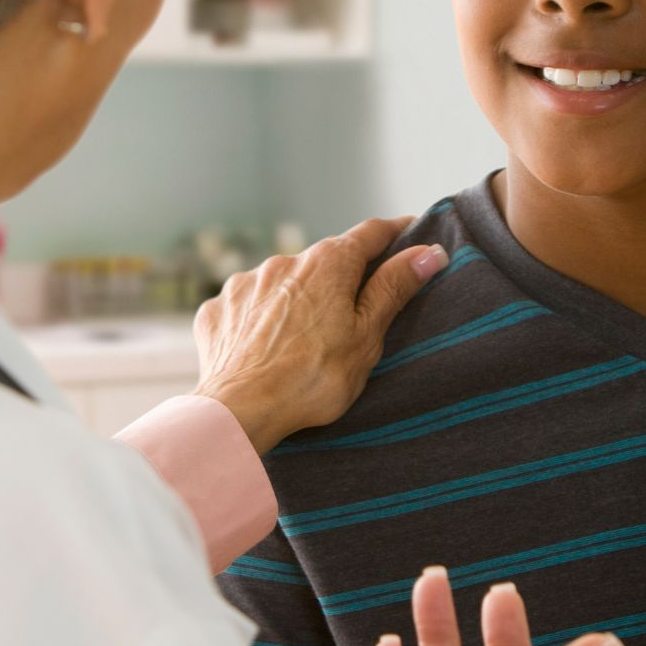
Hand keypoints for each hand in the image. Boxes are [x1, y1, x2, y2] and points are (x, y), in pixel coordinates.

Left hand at [192, 218, 448, 452]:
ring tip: (302, 338)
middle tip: (352, 308)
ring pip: (282, 283)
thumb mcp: (366, 335)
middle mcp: (283, 262)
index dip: (395, 233)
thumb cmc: (312, 379)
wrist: (240, 412)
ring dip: (296, 298)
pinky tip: (264, 345)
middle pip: (324, 260)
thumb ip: (393, 288)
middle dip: (340, 277)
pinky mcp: (217, 309)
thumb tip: (428, 252)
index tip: (410, 233)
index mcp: (327, 264)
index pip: (371, 234)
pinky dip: (259, 319)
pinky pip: (247, 305)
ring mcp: (246, 284)